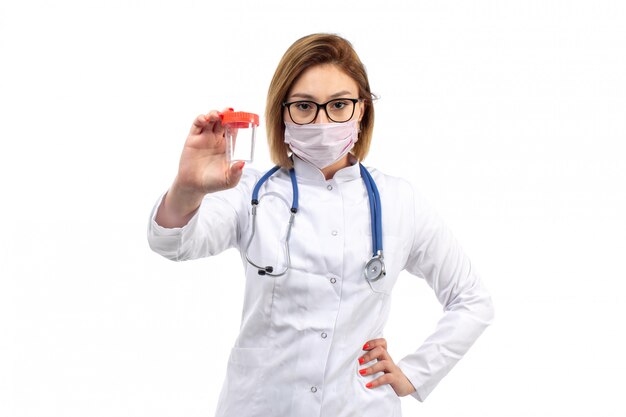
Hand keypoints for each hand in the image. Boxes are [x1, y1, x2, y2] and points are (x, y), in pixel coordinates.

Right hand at [155, 109, 244, 227]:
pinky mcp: (193, 139)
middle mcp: (217, 140)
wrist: (194, 186)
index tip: (241, 117)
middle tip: (229, 112)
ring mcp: (205, 138)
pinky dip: (201, 119)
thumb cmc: (213, 183)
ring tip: (216, 115)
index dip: (237, 122)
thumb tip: (242, 164)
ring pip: (210, 120)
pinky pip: (197, 125)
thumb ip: (236, 173)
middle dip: (226, 114)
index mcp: (227, 146)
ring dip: (214, 114)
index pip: (234, 130)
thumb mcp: (228, 180)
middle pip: (223, 121)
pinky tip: (205, 119)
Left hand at [358, 338, 415, 396]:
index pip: (382, 343)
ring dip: (371, 368)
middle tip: (359, 361)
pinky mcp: (395, 379)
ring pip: (384, 363)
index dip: (373, 342)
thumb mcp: (380, 367)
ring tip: (361, 372)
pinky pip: (387, 378)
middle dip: (369, 355)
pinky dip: (377, 381)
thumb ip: (371, 363)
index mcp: (384, 356)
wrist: (406, 385)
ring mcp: (393, 369)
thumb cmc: (388, 375)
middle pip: (381, 350)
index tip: (363, 346)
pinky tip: (368, 385)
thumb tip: (352, 363)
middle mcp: (389, 360)